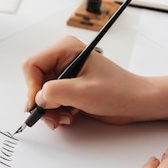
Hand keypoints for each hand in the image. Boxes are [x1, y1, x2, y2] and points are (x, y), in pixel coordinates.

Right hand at [21, 36, 155, 128]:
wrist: (136, 103)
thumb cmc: (119, 91)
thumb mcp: (84, 92)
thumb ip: (55, 92)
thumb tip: (38, 98)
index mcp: (66, 49)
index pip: (32, 65)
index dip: (32, 86)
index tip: (40, 103)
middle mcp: (63, 59)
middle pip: (34, 81)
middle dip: (41, 102)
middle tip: (52, 117)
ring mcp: (65, 75)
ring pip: (41, 94)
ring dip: (49, 110)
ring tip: (64, 118)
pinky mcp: (68, 88)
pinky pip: (50, 101)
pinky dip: (56, 112)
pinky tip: (69, 116)